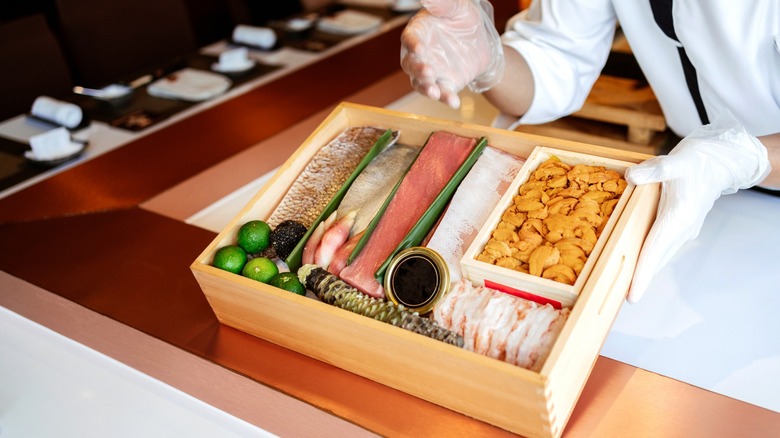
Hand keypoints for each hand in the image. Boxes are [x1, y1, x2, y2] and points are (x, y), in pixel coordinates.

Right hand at [400, 0, 503, 108]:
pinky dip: (446, 98)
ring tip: (434, 92)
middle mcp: (420, 55)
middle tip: (427, 72)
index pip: (409, 39)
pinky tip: (454, 102)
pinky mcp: (444, 84)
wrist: (482, 40)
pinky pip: (442, 93)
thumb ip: (441, 3)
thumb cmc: (463, 18)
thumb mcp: (457, 7)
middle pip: (410, 65)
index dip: (412, 44)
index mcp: (419, 32)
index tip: (419, 48)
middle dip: (417, 70)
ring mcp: (431, 71)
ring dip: (426, 88)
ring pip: (421, 83)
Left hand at [625, 112, 770, 302]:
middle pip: (655, 259)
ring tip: (622, 287)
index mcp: (678, 217)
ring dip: (643, 271)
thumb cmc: (696, 162)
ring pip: (659, 256)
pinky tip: (635, 263)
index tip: (632, 295)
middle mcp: (681, 230)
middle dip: (638, 279)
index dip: (642, 273)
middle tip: (617, 298)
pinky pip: (661, 248)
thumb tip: (631, 176)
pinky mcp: (680, 228)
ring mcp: (683, 231)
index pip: (655, 250)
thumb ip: (655, 170)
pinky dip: (649, 258)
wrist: (719, 163)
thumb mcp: (676, 162)